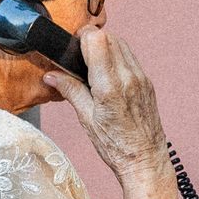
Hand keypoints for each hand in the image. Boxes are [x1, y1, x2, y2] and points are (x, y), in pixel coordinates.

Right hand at [41, 26, 171, 187]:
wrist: (145, 160)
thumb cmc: (116, 146)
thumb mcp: (86, 119)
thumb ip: (70, 91)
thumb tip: (51, 75)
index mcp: (110, 86)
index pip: (97, 40)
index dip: (82, 38)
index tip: (72, 48)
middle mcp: (128, 77)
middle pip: (109, 37)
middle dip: (91, 41)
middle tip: (79, 58)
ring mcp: (141, 78)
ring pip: (121, 44)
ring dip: (105, 46)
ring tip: (92, 66)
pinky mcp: (147, 82)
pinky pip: (130, 57)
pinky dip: (116, 56)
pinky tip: (107, 74)